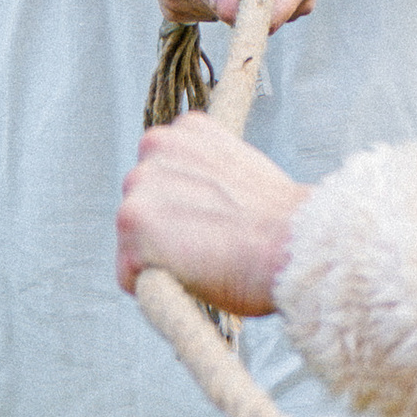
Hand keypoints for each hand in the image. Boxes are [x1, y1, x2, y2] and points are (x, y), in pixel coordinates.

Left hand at [117, 113, 308, 313]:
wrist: (289, 242)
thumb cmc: (276, 221)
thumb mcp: (241, 171)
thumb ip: (205, 174)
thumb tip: (193, 199)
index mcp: (184, 131)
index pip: (161, 178)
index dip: (185, 210)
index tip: (215, 221)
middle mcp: (155, 146)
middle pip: (141, 206)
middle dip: (166, 232)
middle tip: (210, 244)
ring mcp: (140, 182)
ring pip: (131, 240)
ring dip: (157, 259)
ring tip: (202, 259)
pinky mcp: (132, 220)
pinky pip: (127, 272)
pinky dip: (151, 286)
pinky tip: (187, 277)